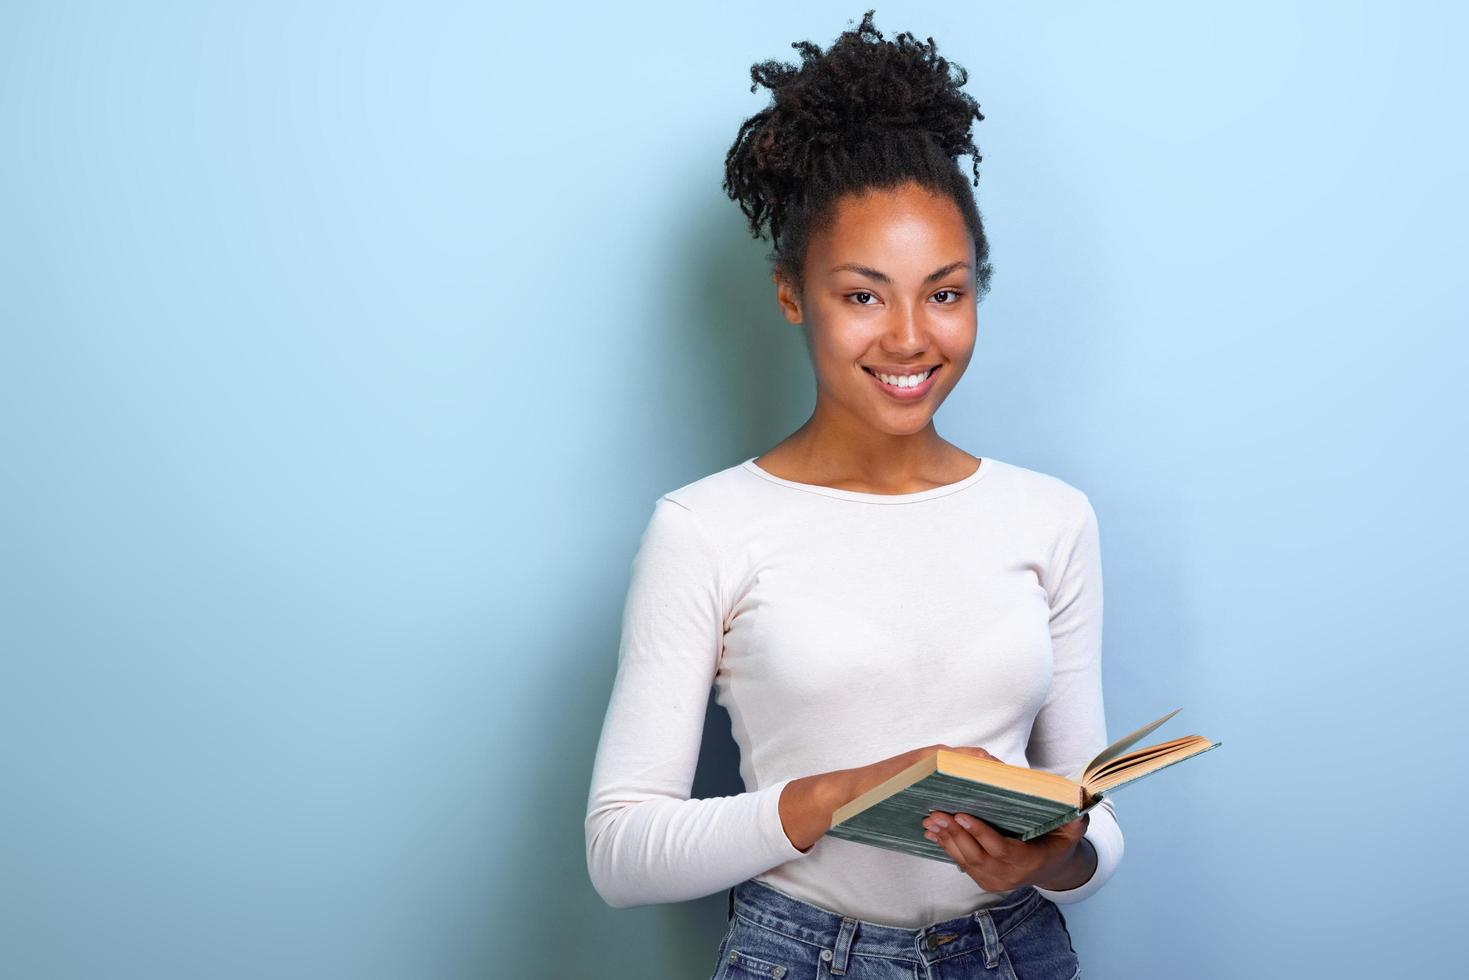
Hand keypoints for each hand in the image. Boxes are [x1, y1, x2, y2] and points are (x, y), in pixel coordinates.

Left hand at [921, 799, 1090, 892]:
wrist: (1052, 869)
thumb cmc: (1059, 843)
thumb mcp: (1072, 831)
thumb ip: (1075, 818)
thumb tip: (1081, 799)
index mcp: (1027, 862)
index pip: (1000, 848)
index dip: (980, 832)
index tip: (962, 815)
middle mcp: (1007, 876)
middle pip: (976, 855)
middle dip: (954, 833)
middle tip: (936, 813)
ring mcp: (993, 880)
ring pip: (964, 860)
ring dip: (945, 839)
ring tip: (930, 820)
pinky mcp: (983, 879)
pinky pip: (961, 863)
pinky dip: (945, 846)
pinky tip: (932, 832)